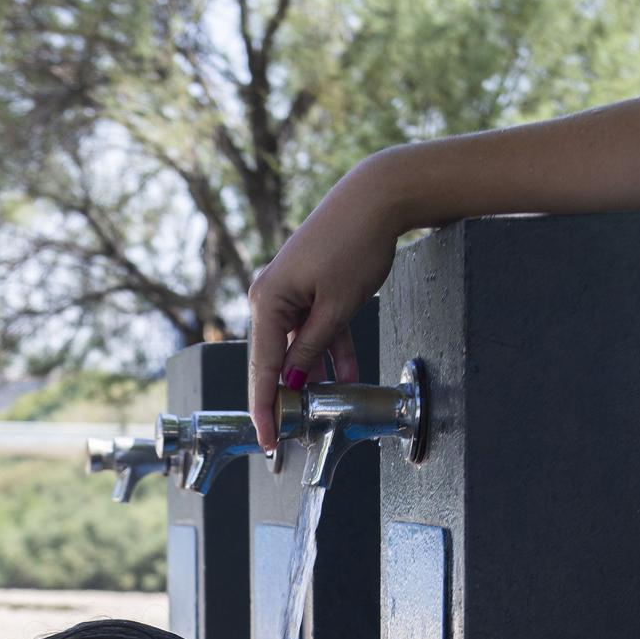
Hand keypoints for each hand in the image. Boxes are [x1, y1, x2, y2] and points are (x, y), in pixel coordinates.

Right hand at [248, 152, 401, 450]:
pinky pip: (317, 327)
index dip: (265, 409)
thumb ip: (312, 349)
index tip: (267, 441)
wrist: (377, 197)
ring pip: (300, 345)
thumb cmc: (354, 246)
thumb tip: (294, 380)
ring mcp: (291, 291)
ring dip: (316, 374)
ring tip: (325, 408)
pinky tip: (347, 378)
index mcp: (267, 301)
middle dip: (287, 396)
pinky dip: (331, 349)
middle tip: (291, 434)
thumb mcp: (336, 309)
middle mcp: (271, 296)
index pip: (262, 368)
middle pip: (275, 358)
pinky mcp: (311, 286)